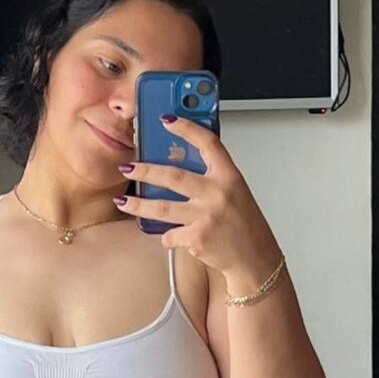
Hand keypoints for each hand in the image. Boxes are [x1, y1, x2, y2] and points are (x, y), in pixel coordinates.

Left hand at [115, 114, 280, 280]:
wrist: (255, 257)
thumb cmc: (245, 226)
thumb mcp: (235, 193)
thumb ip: (212, 178)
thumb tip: (179, 166)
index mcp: (229, 176)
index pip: (208, 143)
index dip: (187, 128)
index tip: (167, 120)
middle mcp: (218, 193)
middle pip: (173, 176)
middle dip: (145, 171)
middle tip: (128, 168)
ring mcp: (207, 215)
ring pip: (161, 207)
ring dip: (138, 205)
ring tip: (123, 202)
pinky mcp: (198, 237)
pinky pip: (170, 235)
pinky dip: (166, 237)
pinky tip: (167, 237)